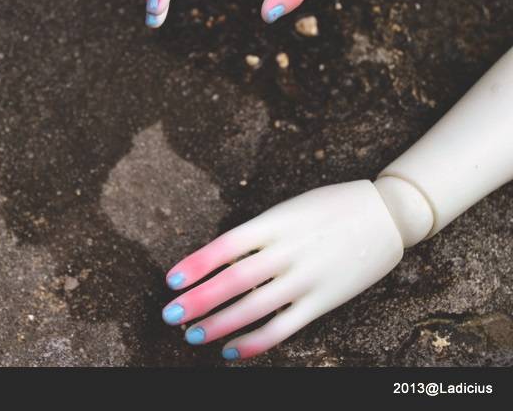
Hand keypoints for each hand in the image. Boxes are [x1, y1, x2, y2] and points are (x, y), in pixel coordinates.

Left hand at [161, 181, 403, 359]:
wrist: (387, 213)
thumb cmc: (331, 207)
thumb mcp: (289, 209)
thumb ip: (258, 234)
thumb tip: (220, 262)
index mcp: (275, 222)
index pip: (226, 246)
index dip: (196, 264)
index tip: (171, 280)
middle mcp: (288, 251)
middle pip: (234, 281)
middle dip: (198, 300)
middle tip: (170, 315)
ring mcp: (307, 278)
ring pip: (254, 309)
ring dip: (220, 325)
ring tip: (193, 335)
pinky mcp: (324, 301)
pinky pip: (284, 328)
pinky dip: (255, 342)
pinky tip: (231, 350)